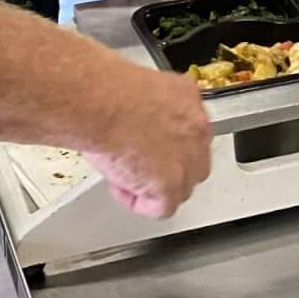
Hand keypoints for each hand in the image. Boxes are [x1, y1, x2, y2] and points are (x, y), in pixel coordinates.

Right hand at [85, 65, 211, 217]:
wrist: (101, 103)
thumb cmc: (107, 92)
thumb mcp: (140, 90)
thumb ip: (151, 110)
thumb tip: (140, 124)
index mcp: (188, 98)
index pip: (190, 131)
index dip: (169, 144)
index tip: (153, 147)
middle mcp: (196, 128)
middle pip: (193, 162)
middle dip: (169, 168)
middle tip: (140, 166)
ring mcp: (188, 159)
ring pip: (180, 188)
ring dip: (153, 187)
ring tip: (124, 173)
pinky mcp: (170, 185)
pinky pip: (161, 207)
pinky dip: (138, 202)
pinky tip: (120, 185)